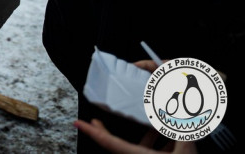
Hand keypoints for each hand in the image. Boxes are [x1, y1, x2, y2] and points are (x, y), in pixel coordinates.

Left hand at [74, 118, 193, 152]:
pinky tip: (172, 137)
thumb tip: (181, 114)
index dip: (92, 132)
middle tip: (95, 122)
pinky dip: (160, 144)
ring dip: (148, 136)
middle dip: (106, 133)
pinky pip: (154, 153)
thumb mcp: (186, 151)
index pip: (109, 143)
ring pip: (140, 149)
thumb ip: (182, 132)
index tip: (77, 123)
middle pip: (116, 145)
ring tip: (157, 124)